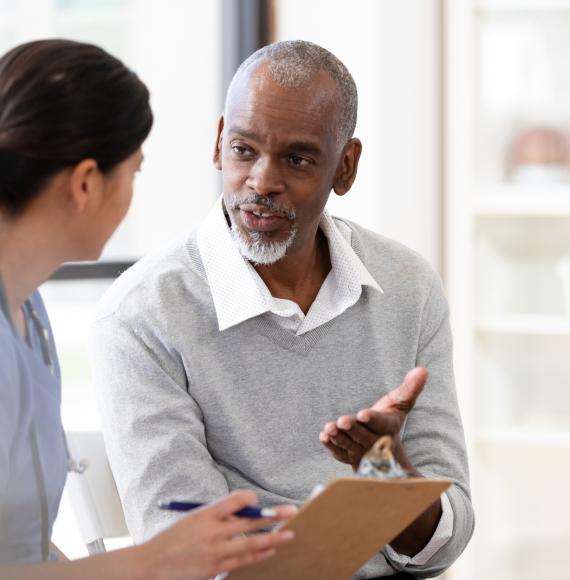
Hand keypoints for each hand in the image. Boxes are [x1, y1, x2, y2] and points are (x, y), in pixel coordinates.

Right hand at [142, 490, 295, 579]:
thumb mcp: (192, 519)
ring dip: (272, 538)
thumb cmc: (173, 538)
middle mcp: (212, 531)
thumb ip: (216, 516)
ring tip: (288, 534)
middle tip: (291, 511)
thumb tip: (244, 513)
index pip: (235, 500)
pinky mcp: (215, 568)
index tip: (257, 500)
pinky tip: (270, 550)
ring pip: (250, 543)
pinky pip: (242, 560)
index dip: (250, 499)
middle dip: (273, 515)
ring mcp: (215, 552)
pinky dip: (258, 554)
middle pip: (249, 521)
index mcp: (206, 513)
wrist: (151, 564)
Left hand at [319, 367, 427, 470]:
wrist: (384, 450)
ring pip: (349, 446)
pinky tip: (324, 437)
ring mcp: (361, 452)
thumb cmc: (389, 419)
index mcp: (388, 428)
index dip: (372, 419)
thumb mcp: (400, 404)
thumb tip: (423, 370)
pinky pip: (339, 454)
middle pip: (363, 437)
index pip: (380, 424)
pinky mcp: (348, 457)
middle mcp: (375, 442)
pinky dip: (331, 446)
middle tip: (342, 421)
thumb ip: (410, 388)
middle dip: (352, 429)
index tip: (362, 414)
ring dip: (339, 438)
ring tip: (329, 428)